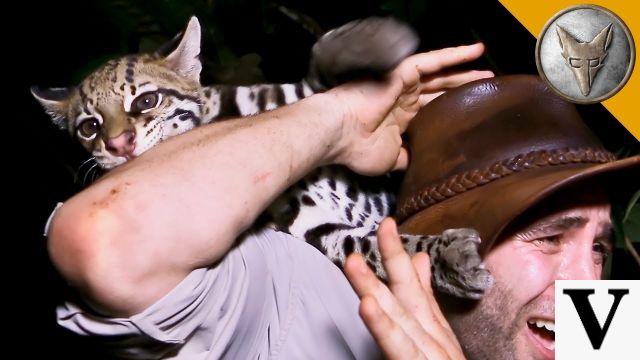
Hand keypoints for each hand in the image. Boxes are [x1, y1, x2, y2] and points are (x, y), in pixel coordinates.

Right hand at [328, 43, 492, 175]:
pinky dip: (453, 55)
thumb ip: (410, 158)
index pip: (433, 110)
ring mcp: (403, 85)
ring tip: (487, 69)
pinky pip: (431, 60)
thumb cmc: (358, 149)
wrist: (339, 134)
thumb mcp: (392, 160)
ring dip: (464, 70)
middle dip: (463, 88)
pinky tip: (473, 51)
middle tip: (488, 88)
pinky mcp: (401, 73)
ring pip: (440, 73)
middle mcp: (404, 99)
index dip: (453, 110)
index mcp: (401, 119)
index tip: (474, 114)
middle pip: (441, 90)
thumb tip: (426, 167)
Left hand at [345, 218, 465, 359]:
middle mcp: (430, 337)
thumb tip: (420, 259)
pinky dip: (383, 327)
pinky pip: (399, 348)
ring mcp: (425, 353)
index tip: (387, 224)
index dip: (398, 255)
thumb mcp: (440, 337)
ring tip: (353, 262)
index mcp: (431, 328)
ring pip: (397, 317)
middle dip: (392, 259)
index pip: (414, 287)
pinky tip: (367, 305)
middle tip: (381, 226)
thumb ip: (428, 300)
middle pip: (407, 294)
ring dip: (373, 287)